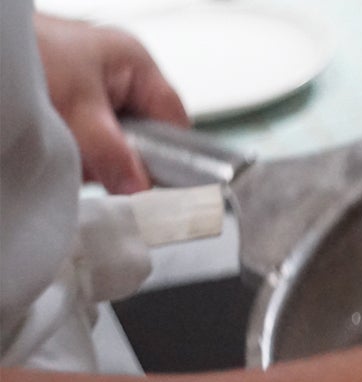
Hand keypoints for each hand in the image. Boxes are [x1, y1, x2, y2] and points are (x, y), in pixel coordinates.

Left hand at [34, 13, 188, 193]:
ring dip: (96, 159)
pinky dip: (77, 155)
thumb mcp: (78, 108)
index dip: (172, 153)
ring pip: (114, 145)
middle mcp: (117, 78)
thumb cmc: (23, 51)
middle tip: (103, 168)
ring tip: (72, 153)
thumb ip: (114, 153)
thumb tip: (142, 187)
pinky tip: (63, 153)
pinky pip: (88, 145)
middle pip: (144, 137)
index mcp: (134, 64)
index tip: (158, 184)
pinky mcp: (69, 110)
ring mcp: (92, 95)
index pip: (174, 119)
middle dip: (123, 159)